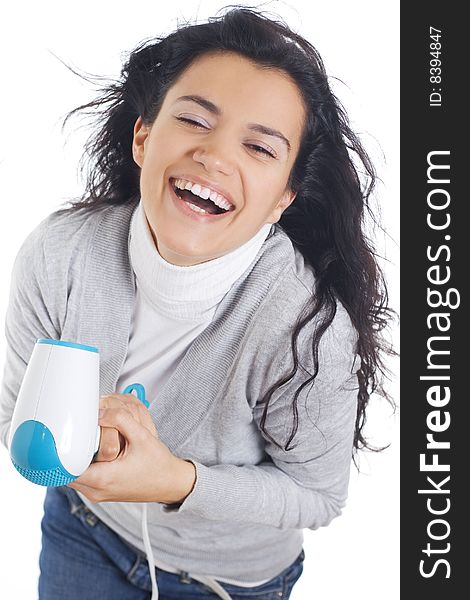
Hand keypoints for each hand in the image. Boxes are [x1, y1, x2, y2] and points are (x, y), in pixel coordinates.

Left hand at [68, 393, 195, 504]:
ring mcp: (97, 494)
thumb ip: (121, 420)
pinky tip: (95, 451)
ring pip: (71, 475)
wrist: (170, 483)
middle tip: (79, 434)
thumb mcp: (143, 436)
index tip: (66, 435)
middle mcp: (96, 491)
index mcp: (103, 479)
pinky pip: (81, 478)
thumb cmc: (158, 466)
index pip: (66, 467)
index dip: (62, 450)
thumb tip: (101, 412)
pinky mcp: (100, 492)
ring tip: (88, 442)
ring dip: (75, 458)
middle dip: (69, 451)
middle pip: (64, 471)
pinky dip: (83, 464)